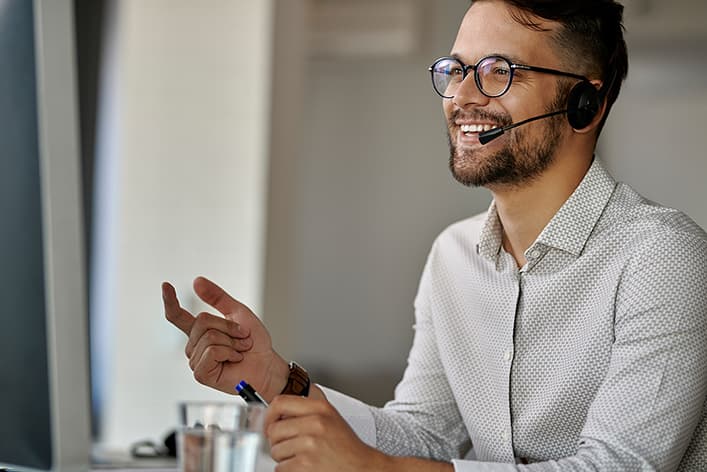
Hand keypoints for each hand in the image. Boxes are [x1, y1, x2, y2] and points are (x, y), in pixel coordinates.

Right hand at [162, 276, 287, 399]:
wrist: (266, 364)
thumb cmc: (254, 343)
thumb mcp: (238, 312)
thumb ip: (217, 297)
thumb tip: (197, 281)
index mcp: (200, 330)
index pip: (178, 316)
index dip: (170, 301)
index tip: (165, 285)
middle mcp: (194, 345)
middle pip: (202, 321)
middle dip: (228, 327)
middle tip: (242, 337)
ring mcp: (196, 360)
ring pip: (209, 337)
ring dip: (232, 341)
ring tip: (240, 350)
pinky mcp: (201, 373)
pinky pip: (212, 351)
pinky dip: (229, 352)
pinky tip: (234, 359)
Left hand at [265, 395, 390, 471]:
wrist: (362, 468)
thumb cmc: (346, 447)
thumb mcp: (330, 418)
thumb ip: (306, 411)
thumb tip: (277, 414)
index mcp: (320, 408)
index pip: (280, 402)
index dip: (269, 415)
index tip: (269, 424)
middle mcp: (315, 423)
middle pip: (273, 430)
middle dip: (277, 442)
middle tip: (290, 447)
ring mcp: (309, 444)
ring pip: (275, 451)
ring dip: (284, 458)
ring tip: (302, 458)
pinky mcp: (304, 464)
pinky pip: (280, 468)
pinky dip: (288, 471)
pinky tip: (303, 467)